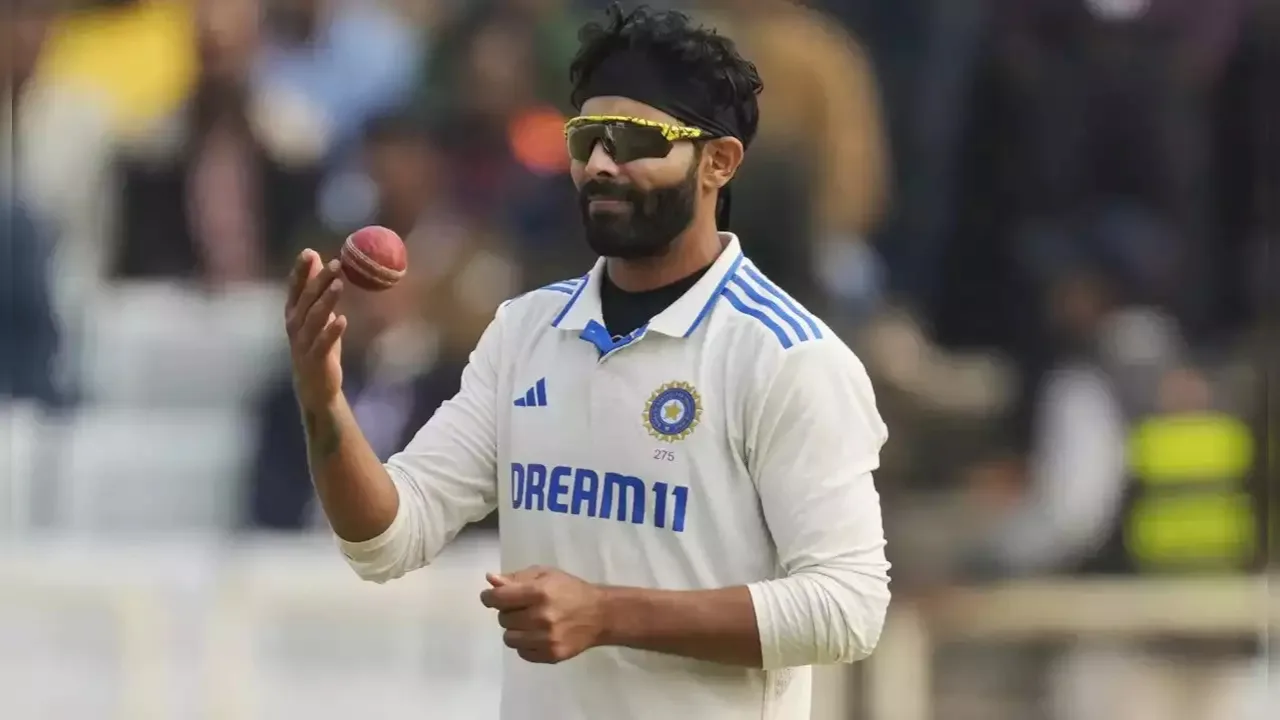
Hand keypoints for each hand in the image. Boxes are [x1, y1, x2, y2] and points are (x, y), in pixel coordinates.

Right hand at [285, 249, 346, 410]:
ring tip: (339, 284)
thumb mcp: (314, 315)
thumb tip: (316, 257)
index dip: (300, 270)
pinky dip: (332, 331)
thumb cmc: (315, 345)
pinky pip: (323, 343)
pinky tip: (343, 320)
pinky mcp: (315, 359)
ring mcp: (303, 342)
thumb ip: (312, 288)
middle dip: (320, 279)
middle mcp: (294, 325)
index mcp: (293, 313)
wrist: (313, 386)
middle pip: (307, 299)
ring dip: (327, 300)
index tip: (308, 252)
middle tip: (336, 263)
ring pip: (315, 318)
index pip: (295, 287)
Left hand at [480, 566, 606, 663]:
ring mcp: (546, 639)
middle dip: (508, 612)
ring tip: (530, 623)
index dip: (489, 597)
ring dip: (515, 630)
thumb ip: (516, 578)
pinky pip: (522, 653)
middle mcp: (541, 617)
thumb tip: (491, 581)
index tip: (491, 597)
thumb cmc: (570, 590)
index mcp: (539, 593)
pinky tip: (538, 635)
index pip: (498, 599)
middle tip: (522, 608)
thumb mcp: (545, 575)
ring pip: (509, 638)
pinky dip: (525, 644)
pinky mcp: (551, 656)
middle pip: (502, 619)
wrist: (600, 614)